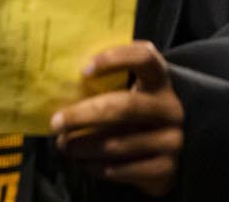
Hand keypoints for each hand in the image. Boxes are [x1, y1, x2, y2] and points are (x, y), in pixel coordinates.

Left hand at [52, 40, 184, 196]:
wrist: (164, 150)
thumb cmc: (133, 113)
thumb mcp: (128, 91)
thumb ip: (106, 83)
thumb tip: (60, 86)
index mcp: (159, 80)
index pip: (144, 57)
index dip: (116, 58)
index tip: (84, 70)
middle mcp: (170, 108)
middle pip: (125, 107)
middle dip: (84, 115)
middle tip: (56, 122)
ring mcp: (172, 139)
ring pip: (118, 144)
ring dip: (84, 146)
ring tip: (63, 145)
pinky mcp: (166, 169)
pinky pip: (124, 170)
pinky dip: (97, 167)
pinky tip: (83, 163)